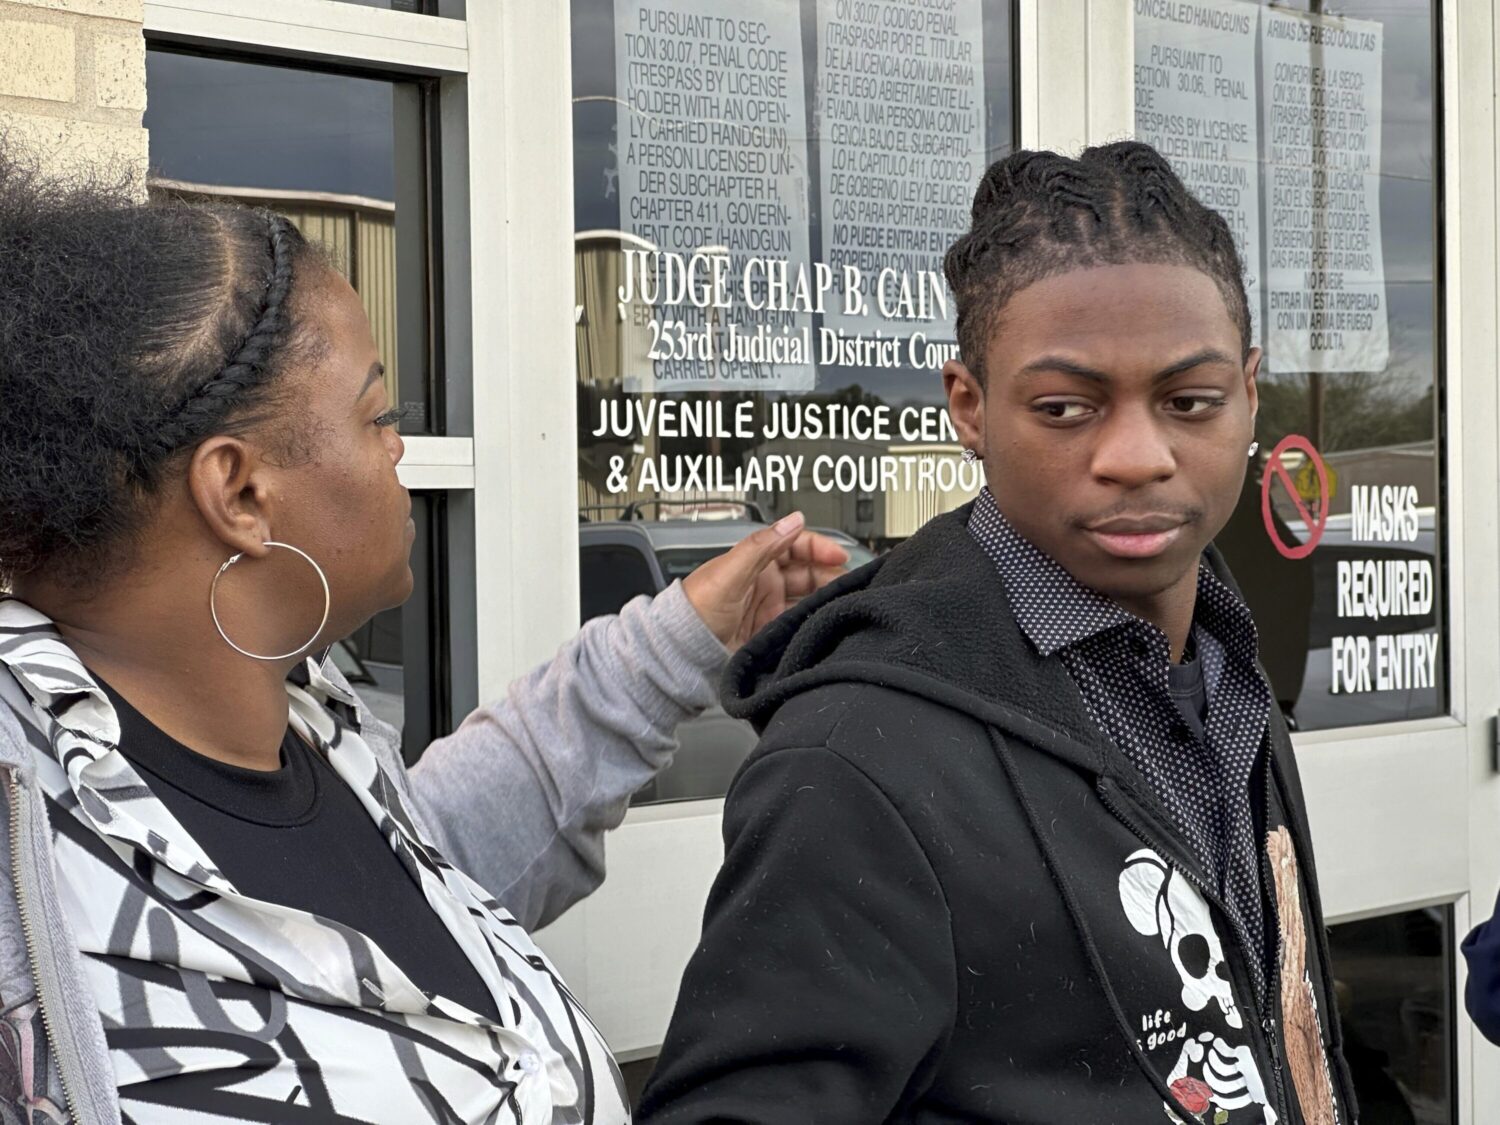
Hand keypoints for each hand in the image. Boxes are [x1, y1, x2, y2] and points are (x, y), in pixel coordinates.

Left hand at [682, 512, 850, 650]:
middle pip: (806, 571)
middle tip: (846, 582)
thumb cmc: (695, 609)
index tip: (838, 554)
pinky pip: (799, 621)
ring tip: (840, 601)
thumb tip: (792, 521)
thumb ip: (761, 546)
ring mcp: (768, 606)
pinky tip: (823, 620)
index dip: (818, 547)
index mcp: (754, 560)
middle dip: (828, 573)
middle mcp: (763, 581)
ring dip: (824, 596)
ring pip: (807, 596)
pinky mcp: (770, 631)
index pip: (794, 545)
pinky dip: (813, 619)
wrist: (682, 650)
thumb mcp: (729, 572)